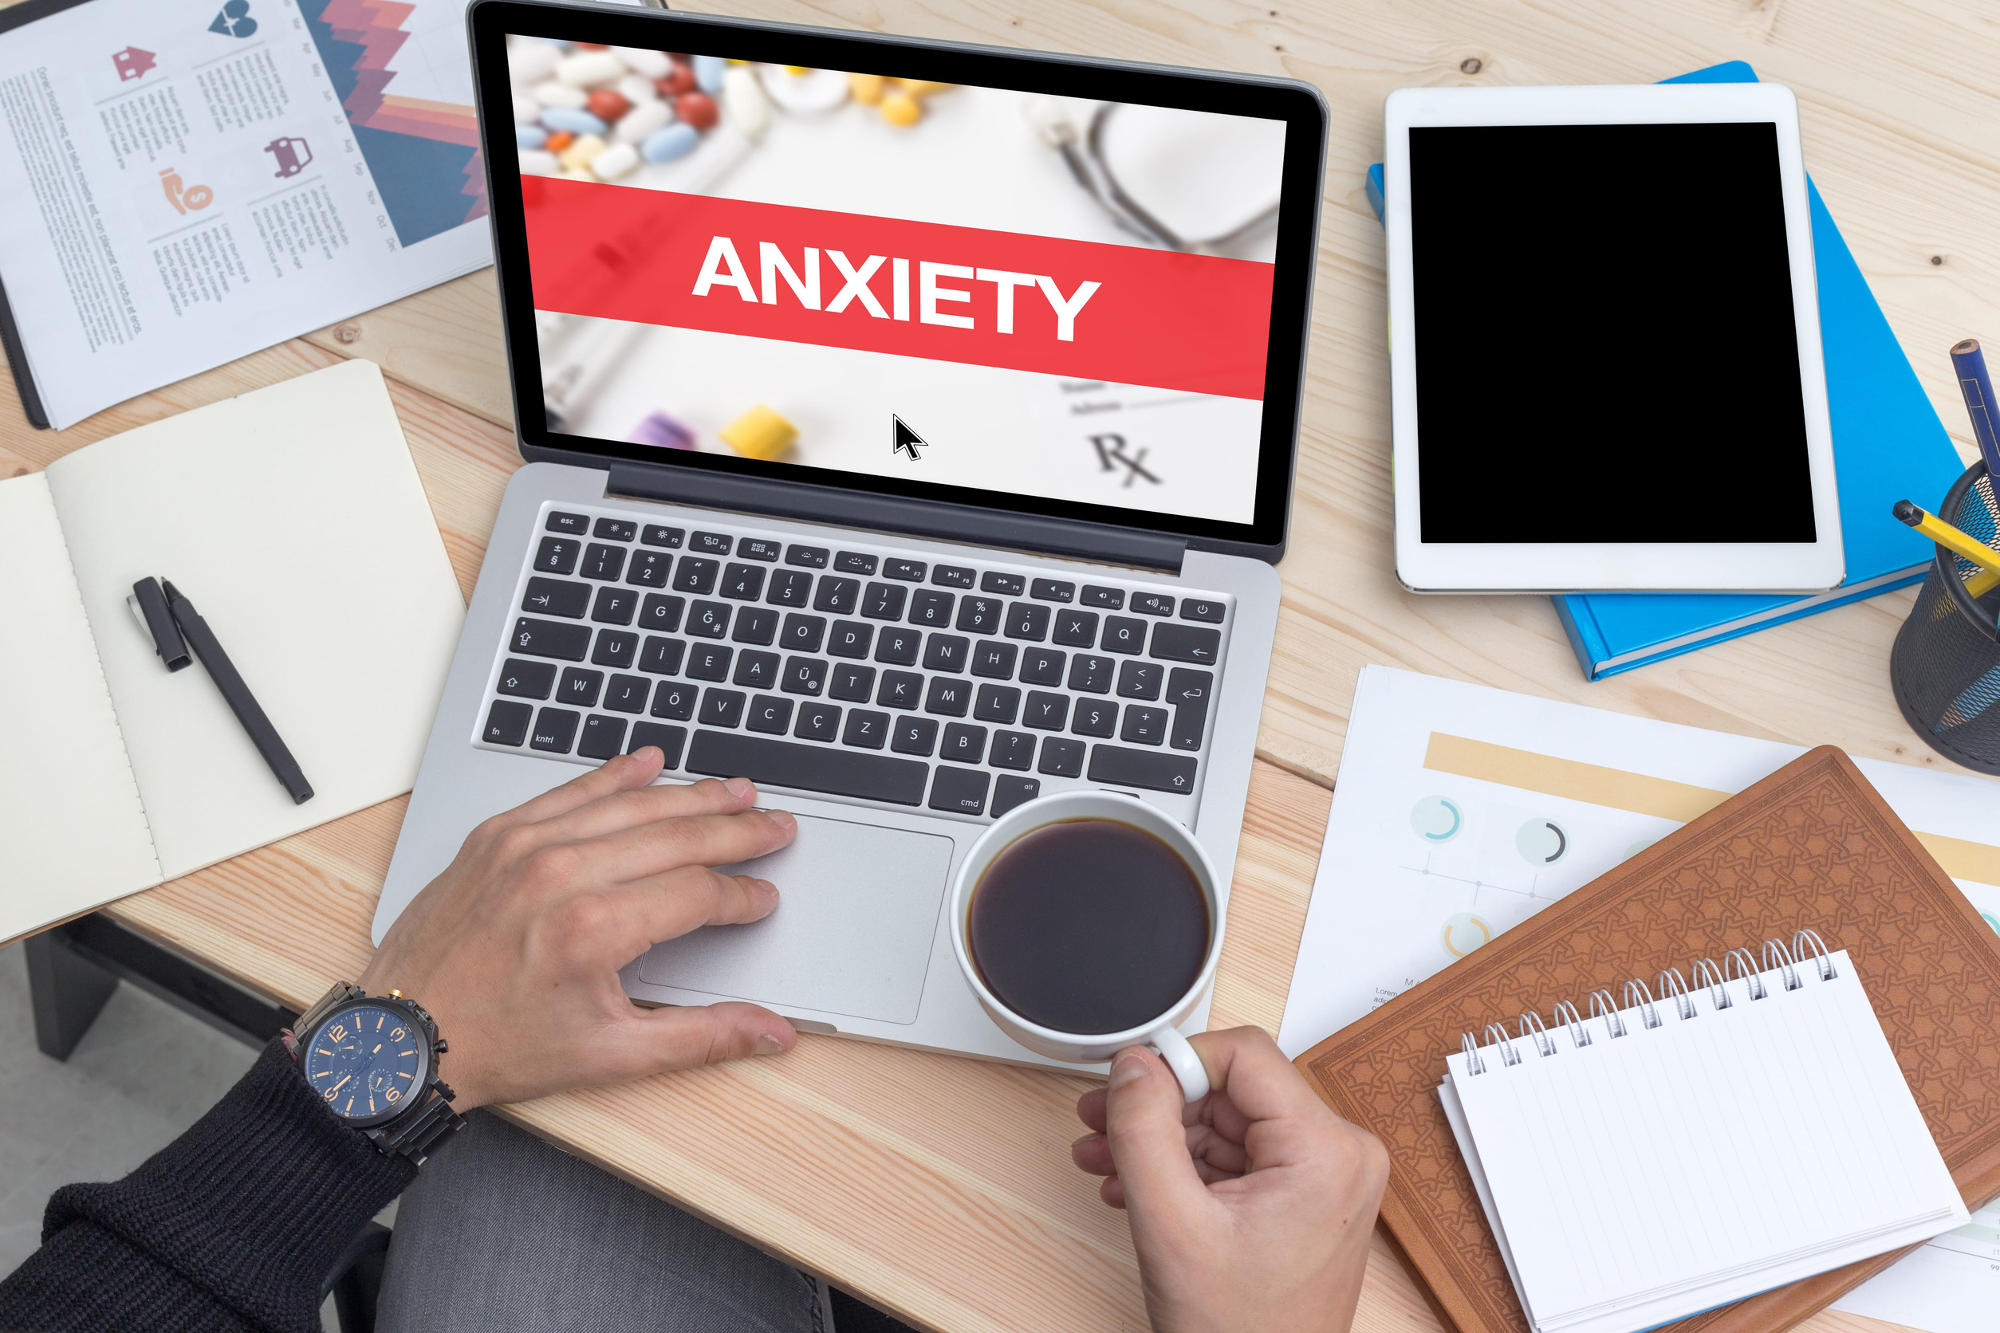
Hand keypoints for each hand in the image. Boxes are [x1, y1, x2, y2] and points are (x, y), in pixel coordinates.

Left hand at [359, 748, 799, 1109]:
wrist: (399, 1040)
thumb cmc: (497, 1047)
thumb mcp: (611, 1056)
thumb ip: (703, 1037)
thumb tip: (771, 1032)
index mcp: (594, 931)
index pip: (696, 893)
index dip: (742, 895)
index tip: (764, 898)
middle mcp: (561, 876)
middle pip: (675, 836)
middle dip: (736, 830)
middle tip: (775, 825)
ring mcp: (525, 847)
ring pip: (629, 805)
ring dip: (690, 795)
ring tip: (735, 790)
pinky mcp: (496, 836)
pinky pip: (568, 791)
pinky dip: (613, 775)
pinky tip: (649, 762)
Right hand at [1071, 1027, 1387, 1332]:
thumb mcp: (1172, 1224)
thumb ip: (1144, 1131)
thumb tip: (1134, 1063)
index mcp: (1326, 1151)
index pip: (1244, 1055)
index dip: (1177, 1062)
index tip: (1126, 1084)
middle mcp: (1339, 1153)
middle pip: (1232, 1088)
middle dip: (1160, 1107)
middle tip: (1101, 1121)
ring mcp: (1324, 1176)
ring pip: (1227, 1121)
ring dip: (1162, 1138)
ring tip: (1107, 1158)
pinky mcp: (1304, 1195)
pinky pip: (1236, 1154)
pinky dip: (1185, 1165)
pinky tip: (1137, 1184)